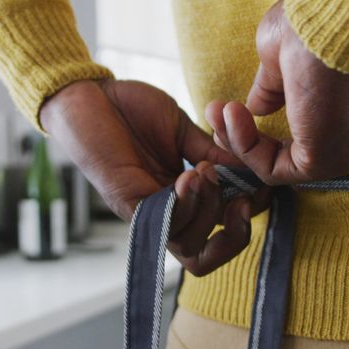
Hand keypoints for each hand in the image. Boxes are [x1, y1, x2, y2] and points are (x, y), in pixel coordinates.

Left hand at [40, 79, 268, 275]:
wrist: (88, 91)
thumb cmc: (132, 109)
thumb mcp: (183, 129)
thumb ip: (214, 152)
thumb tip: (253, 169)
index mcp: (182, 198)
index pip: (220, 232)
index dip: (247, 217)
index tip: (260, 186)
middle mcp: (165, 213)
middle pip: (204, 257)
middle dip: (235, 233)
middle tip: (242, 198)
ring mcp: (145, 212)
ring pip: (187, 244)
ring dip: (207, 211)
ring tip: (206, 173)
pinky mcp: (127, 203)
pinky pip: (162, 224)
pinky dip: (184, 206)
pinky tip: (190, 176)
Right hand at [206, 0, 348, 184]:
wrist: (329, 18)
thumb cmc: (315, 23)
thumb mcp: (282, 58)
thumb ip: (271, 88)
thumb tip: (256, 109)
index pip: (301, 138)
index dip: (258, 130)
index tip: (229, 109)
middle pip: (286, 156)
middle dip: (241, 137)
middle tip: (214, 113)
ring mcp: (341, 152)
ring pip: (277, 165)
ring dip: (237, 139)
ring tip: (218, 110)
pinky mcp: (324, 160)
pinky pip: (273, 168)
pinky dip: (244, 146)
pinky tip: (231, 114)